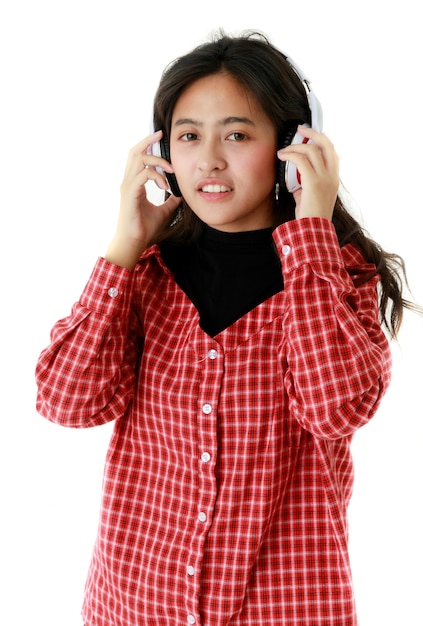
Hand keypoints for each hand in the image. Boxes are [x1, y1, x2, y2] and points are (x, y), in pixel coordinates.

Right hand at [106, 131, 181, 268]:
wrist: (134, 242)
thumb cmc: (144, 228)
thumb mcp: (163, 211)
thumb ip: (171, 201)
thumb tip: (182, 194)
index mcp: (134, 183)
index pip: (138, 158)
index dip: (148, 146)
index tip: (160, 139)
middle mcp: (128, 181)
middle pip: (134, 152)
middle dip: (148, 141)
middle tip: (161, 134)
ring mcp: (128, 186)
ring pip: (138, 160)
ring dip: (157, 160)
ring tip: (170, 168)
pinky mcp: (130, 193)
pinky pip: (143, 175)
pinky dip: (156, 176)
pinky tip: (165, 185)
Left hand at [277, 126, 338, 220]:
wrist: (314, 230)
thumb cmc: (311, 216)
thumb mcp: (310, 196)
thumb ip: (304, 183)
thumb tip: (293, 175)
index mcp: (334, 179)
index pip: (333, 153)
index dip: (322, 141)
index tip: (311, 135)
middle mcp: (332, 176)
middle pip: (327, 144)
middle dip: (313, 133)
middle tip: (301, 128)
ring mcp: (325, 178)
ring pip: (312, 150)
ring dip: (296, 146)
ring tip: (284, 149)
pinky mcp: (313, 182)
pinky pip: (301, 160)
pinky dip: (290, 155)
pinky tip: (282, 156)